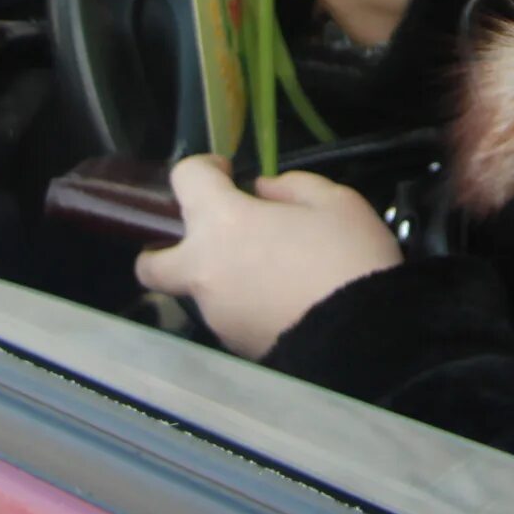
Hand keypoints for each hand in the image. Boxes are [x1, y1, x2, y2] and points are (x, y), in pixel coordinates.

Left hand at [134, 154, 402, 358]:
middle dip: (163, 248)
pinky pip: (228, 315)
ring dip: (221, 276)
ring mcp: (215, 314)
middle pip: (151, 261)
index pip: (184, 179)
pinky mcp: (234, 346)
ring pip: (197, 290)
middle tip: (210, 239)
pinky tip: (283, 302)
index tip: (229, 174)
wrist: (363, 340)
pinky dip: (244, 304)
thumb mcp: (336, 202)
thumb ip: (292, 186)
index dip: (204, 168)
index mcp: (223, 223)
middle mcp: (204, 270)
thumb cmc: (349, 258)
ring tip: (273, 275)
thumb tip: (262, 191)